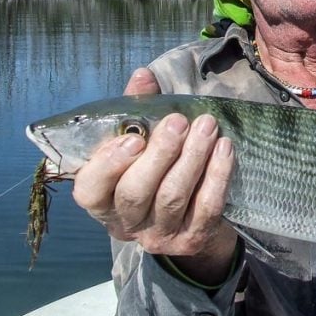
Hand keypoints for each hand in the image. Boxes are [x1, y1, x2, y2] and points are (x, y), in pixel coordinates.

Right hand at [72, 68, 237, 283]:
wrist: (192, 216)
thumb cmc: (158, 167)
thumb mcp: (142, 139)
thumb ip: (137, 108)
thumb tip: (144, 76)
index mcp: (102, 199)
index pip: (90, 190)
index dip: (108, 165)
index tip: (134, 139)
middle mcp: (126, 223)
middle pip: (136, 193)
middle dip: (160, 154)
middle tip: (180, 121)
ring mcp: (160, 235)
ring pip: (173, 197)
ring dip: (193, 158)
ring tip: (208, 126)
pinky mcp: (193, 240)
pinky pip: (207, 207)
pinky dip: (217, 176)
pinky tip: (225, 148)